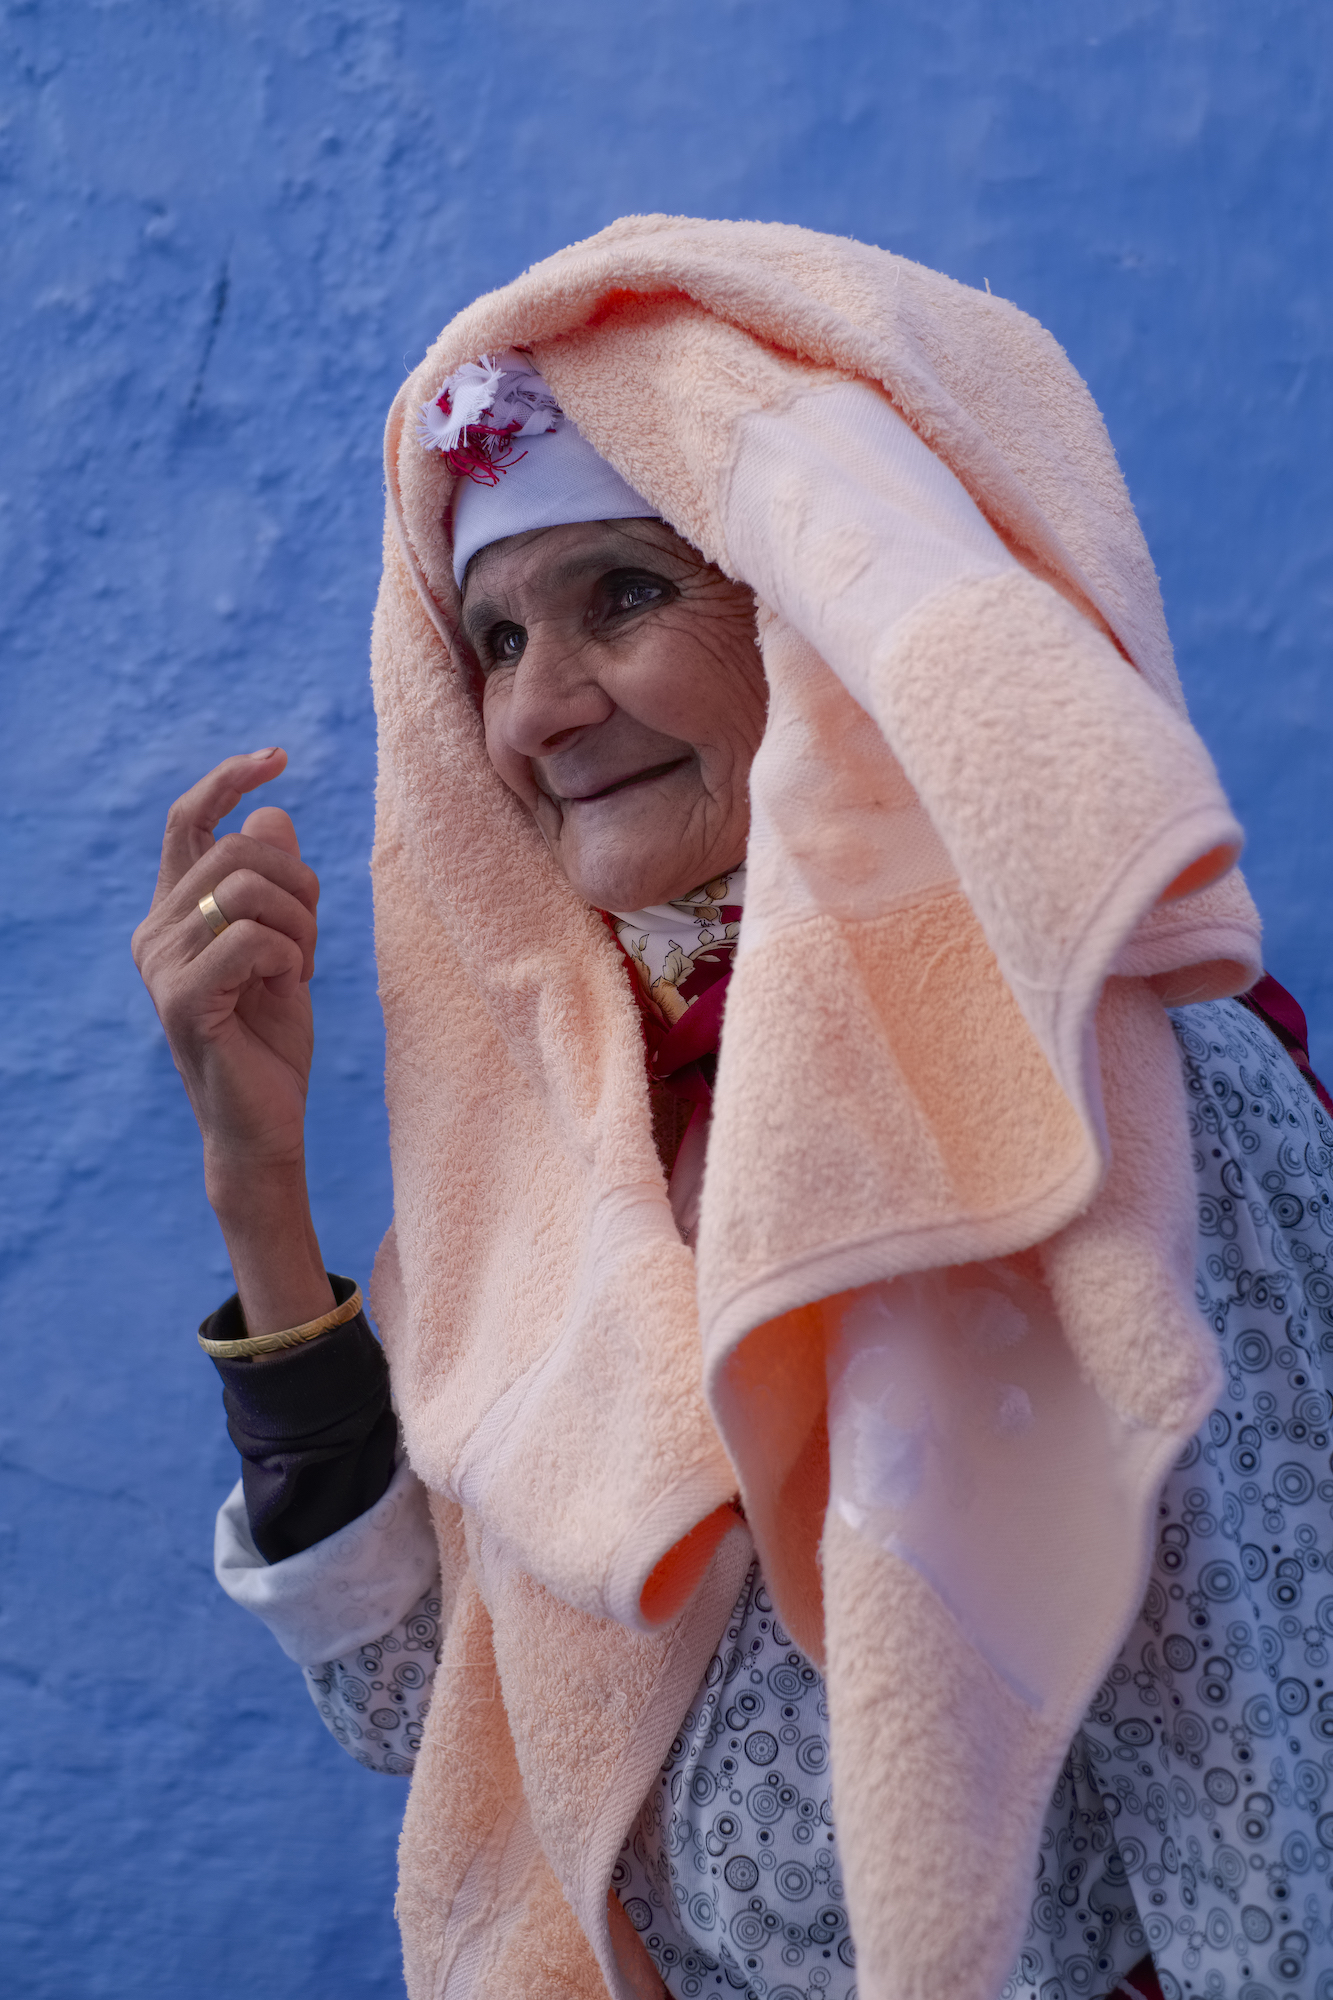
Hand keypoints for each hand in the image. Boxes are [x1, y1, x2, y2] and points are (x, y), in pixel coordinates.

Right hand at [132, 748, 342, 1349]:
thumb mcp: (286, 947)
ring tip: (302, 967)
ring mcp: (162, 965)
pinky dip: (291, 955)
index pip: (191, 821)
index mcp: (174, 913)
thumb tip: (270, 814)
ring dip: (301, 923)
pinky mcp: (181, 1000)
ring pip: (249, 888)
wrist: (266, 1124)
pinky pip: (252, 937)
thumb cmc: (273, 1040)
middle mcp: (155, 931)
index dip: (230, 779)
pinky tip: (291, 986)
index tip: (278, 757)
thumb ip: (275, 884)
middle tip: (313, 936)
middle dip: (300, 883)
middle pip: (238, 849)